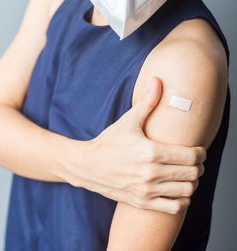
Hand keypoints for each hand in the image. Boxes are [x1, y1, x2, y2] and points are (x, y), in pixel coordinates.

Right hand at [65, 76, 205, 213]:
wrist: (86, 165)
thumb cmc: (108, 143)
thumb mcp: (127, 121)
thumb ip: (148, 102)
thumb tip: (158, 80)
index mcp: (152, 151)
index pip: (193, 156)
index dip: (201, 152)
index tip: (197, 151)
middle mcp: (151, 173)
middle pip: (194, 173)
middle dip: (198, 166)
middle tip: (192, 162)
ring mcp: (147, 190)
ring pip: (187, 190)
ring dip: (191, 182)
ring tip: (184, 175)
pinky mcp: (142, 202)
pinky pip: (174, 207)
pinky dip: (181, 200)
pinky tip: (175, 190)